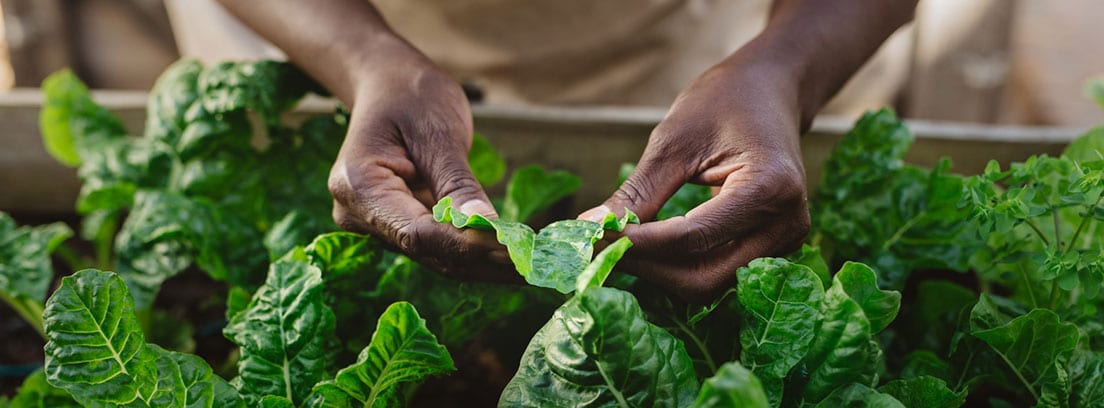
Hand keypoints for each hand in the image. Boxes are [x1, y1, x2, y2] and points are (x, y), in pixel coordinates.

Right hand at [327, 47, 512, 281]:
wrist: (388, 84)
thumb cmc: (411, 96)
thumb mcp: (437, 133)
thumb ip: (458, 184)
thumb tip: (486, 226)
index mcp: (358, 187)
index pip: (417, 233)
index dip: (467, 246)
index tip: (514, 252)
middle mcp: (359, 215)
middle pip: (428, 251)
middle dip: (483, 261)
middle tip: (536, 267)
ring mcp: (376, 225)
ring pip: (436, 257)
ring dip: (485, 264)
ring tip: (533, 267)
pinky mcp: (398, 227)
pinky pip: (440, 246)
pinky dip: (475, 250)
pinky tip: (513, 256)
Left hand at [580, 58, 810, 303]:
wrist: (768, 92)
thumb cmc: (722, 103)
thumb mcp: (674, 141)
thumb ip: (638, 193)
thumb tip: (589, 228)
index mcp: (770, 189)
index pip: (693, 238)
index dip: (637, 244)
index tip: (592, 238)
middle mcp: (786, 225)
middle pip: (704, 276)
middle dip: (647, 267)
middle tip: (599, 248)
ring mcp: (784, 242)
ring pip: (708, 283)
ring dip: (658, 272)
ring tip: (619, 245)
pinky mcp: (770, 249)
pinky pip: (717, 273)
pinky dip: (676, 266)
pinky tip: (647, 247)